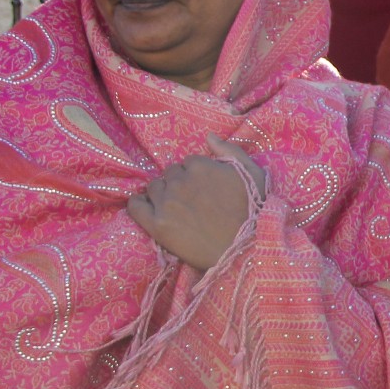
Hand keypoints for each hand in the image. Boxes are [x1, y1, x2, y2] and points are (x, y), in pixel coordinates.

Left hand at [126, 136, 266, 270]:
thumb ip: (230, 151)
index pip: (189, 162)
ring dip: (162, 194)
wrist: (245, 252)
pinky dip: (138, 204)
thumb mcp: (254, 175)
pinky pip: (135, 206)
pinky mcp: (156, 224)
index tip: (204, 188)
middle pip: (169, 173)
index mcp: (201, 166)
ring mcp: (166, 203)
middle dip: (179, 183)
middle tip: (192, 200)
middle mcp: (180, 181)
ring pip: (154, 187)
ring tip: (176, 208)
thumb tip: (208, 136)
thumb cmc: (254, 213)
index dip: (197, 174)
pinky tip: (147, 208)